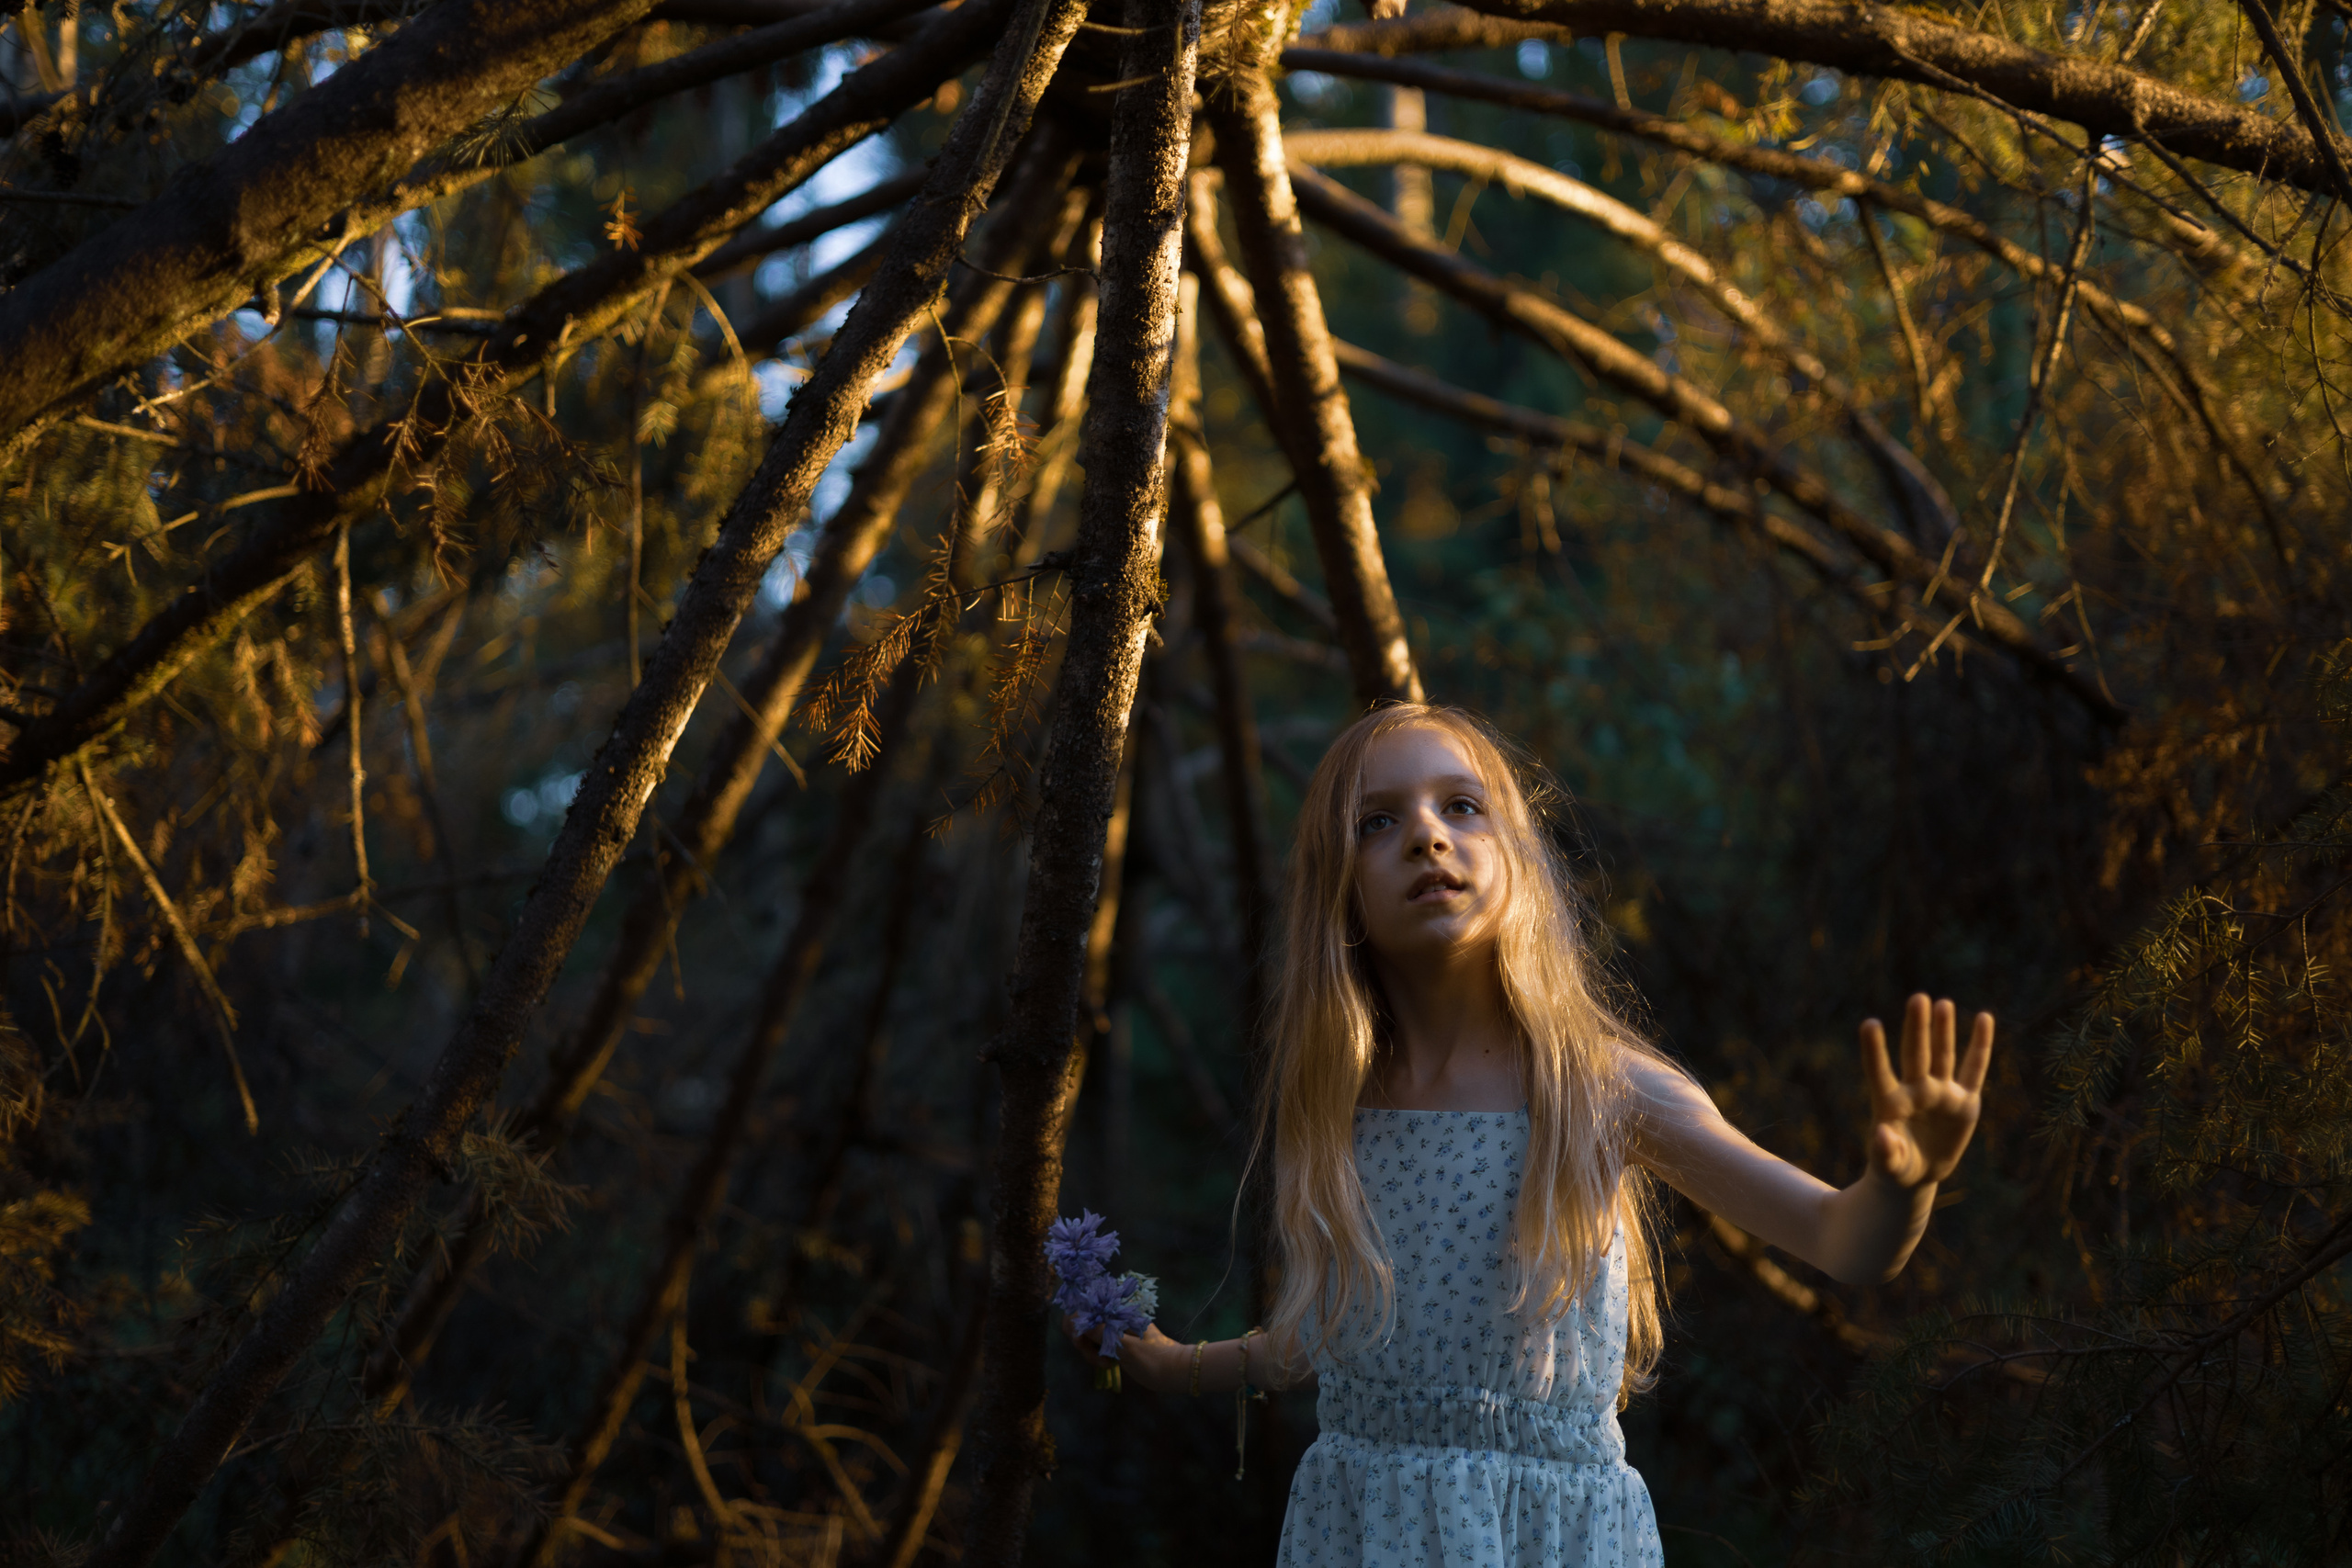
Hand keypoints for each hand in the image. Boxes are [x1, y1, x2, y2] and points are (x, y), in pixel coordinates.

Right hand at [1058, 1313, 1183, 1389]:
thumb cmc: (1154, 1359)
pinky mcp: (1115, 1342)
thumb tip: (1075, 1319)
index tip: (1080, 1342)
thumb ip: (1101, 1333)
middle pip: (1082, 1322)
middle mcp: (1112, 1315)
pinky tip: (1108, 1365)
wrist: (1175, 1371)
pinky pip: (1096, 1345)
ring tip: (1106, 1365)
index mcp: (1117, 1310)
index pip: (1083, 1306)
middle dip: (1082, 1341)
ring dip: (1090, 1351)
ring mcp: (1113, 1329)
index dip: (1075, 1323)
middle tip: (1095, 1358)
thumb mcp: (1126, 1347)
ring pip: (1087, 1336)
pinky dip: (1096, 1355)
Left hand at [1860, 994, 1992, 1189]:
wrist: (1916, 1173)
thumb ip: (1885, 1150)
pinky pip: (1975, 1070)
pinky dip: (1980, 1045)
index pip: (1879, 1071)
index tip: (1869, 1023)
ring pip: (1943, 1056)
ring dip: (1943, 1030)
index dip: (1875, 1050)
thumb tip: (1882, 1133)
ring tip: (1942, 1002)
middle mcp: (1915, 1091)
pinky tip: (1984, 1018)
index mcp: (1889, 1103)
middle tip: (1918, 998)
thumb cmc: (1894, 1166)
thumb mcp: (1888, 1164)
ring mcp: (1941, 1093)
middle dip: (1917, 1028)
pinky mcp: (1964, 1102)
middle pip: (1916, 1055)